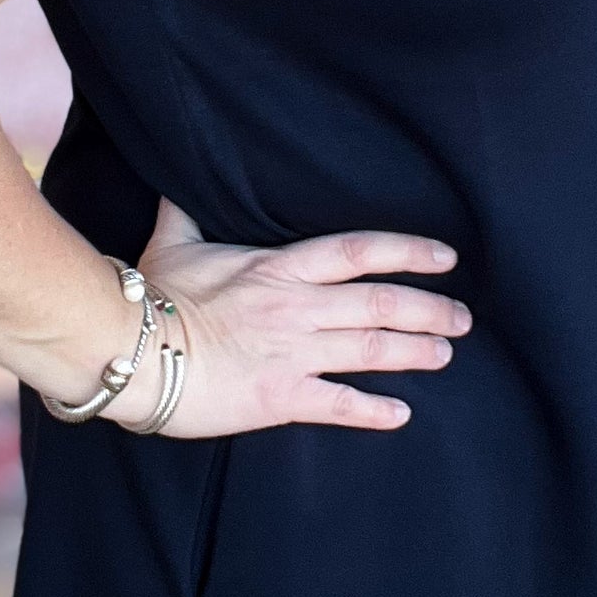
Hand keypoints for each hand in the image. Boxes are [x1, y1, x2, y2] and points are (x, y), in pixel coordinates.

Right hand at [104, 199, 470, 437]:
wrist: (133, 351)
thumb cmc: (152, 297)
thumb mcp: (174, 243)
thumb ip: (187, 213)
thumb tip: (177, 182)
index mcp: (280, 267)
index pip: (359, 251)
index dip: (409, 252)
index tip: (446, 258)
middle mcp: (299, 307)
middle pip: (381, 304)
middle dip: (429, 310)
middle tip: (462, 319)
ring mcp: (294, 352)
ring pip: (372, 350)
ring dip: (415, 353)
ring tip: (444, 355)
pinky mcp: (281, 397)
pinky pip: (341, 404)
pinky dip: (375, 411)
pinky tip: (401, 414)